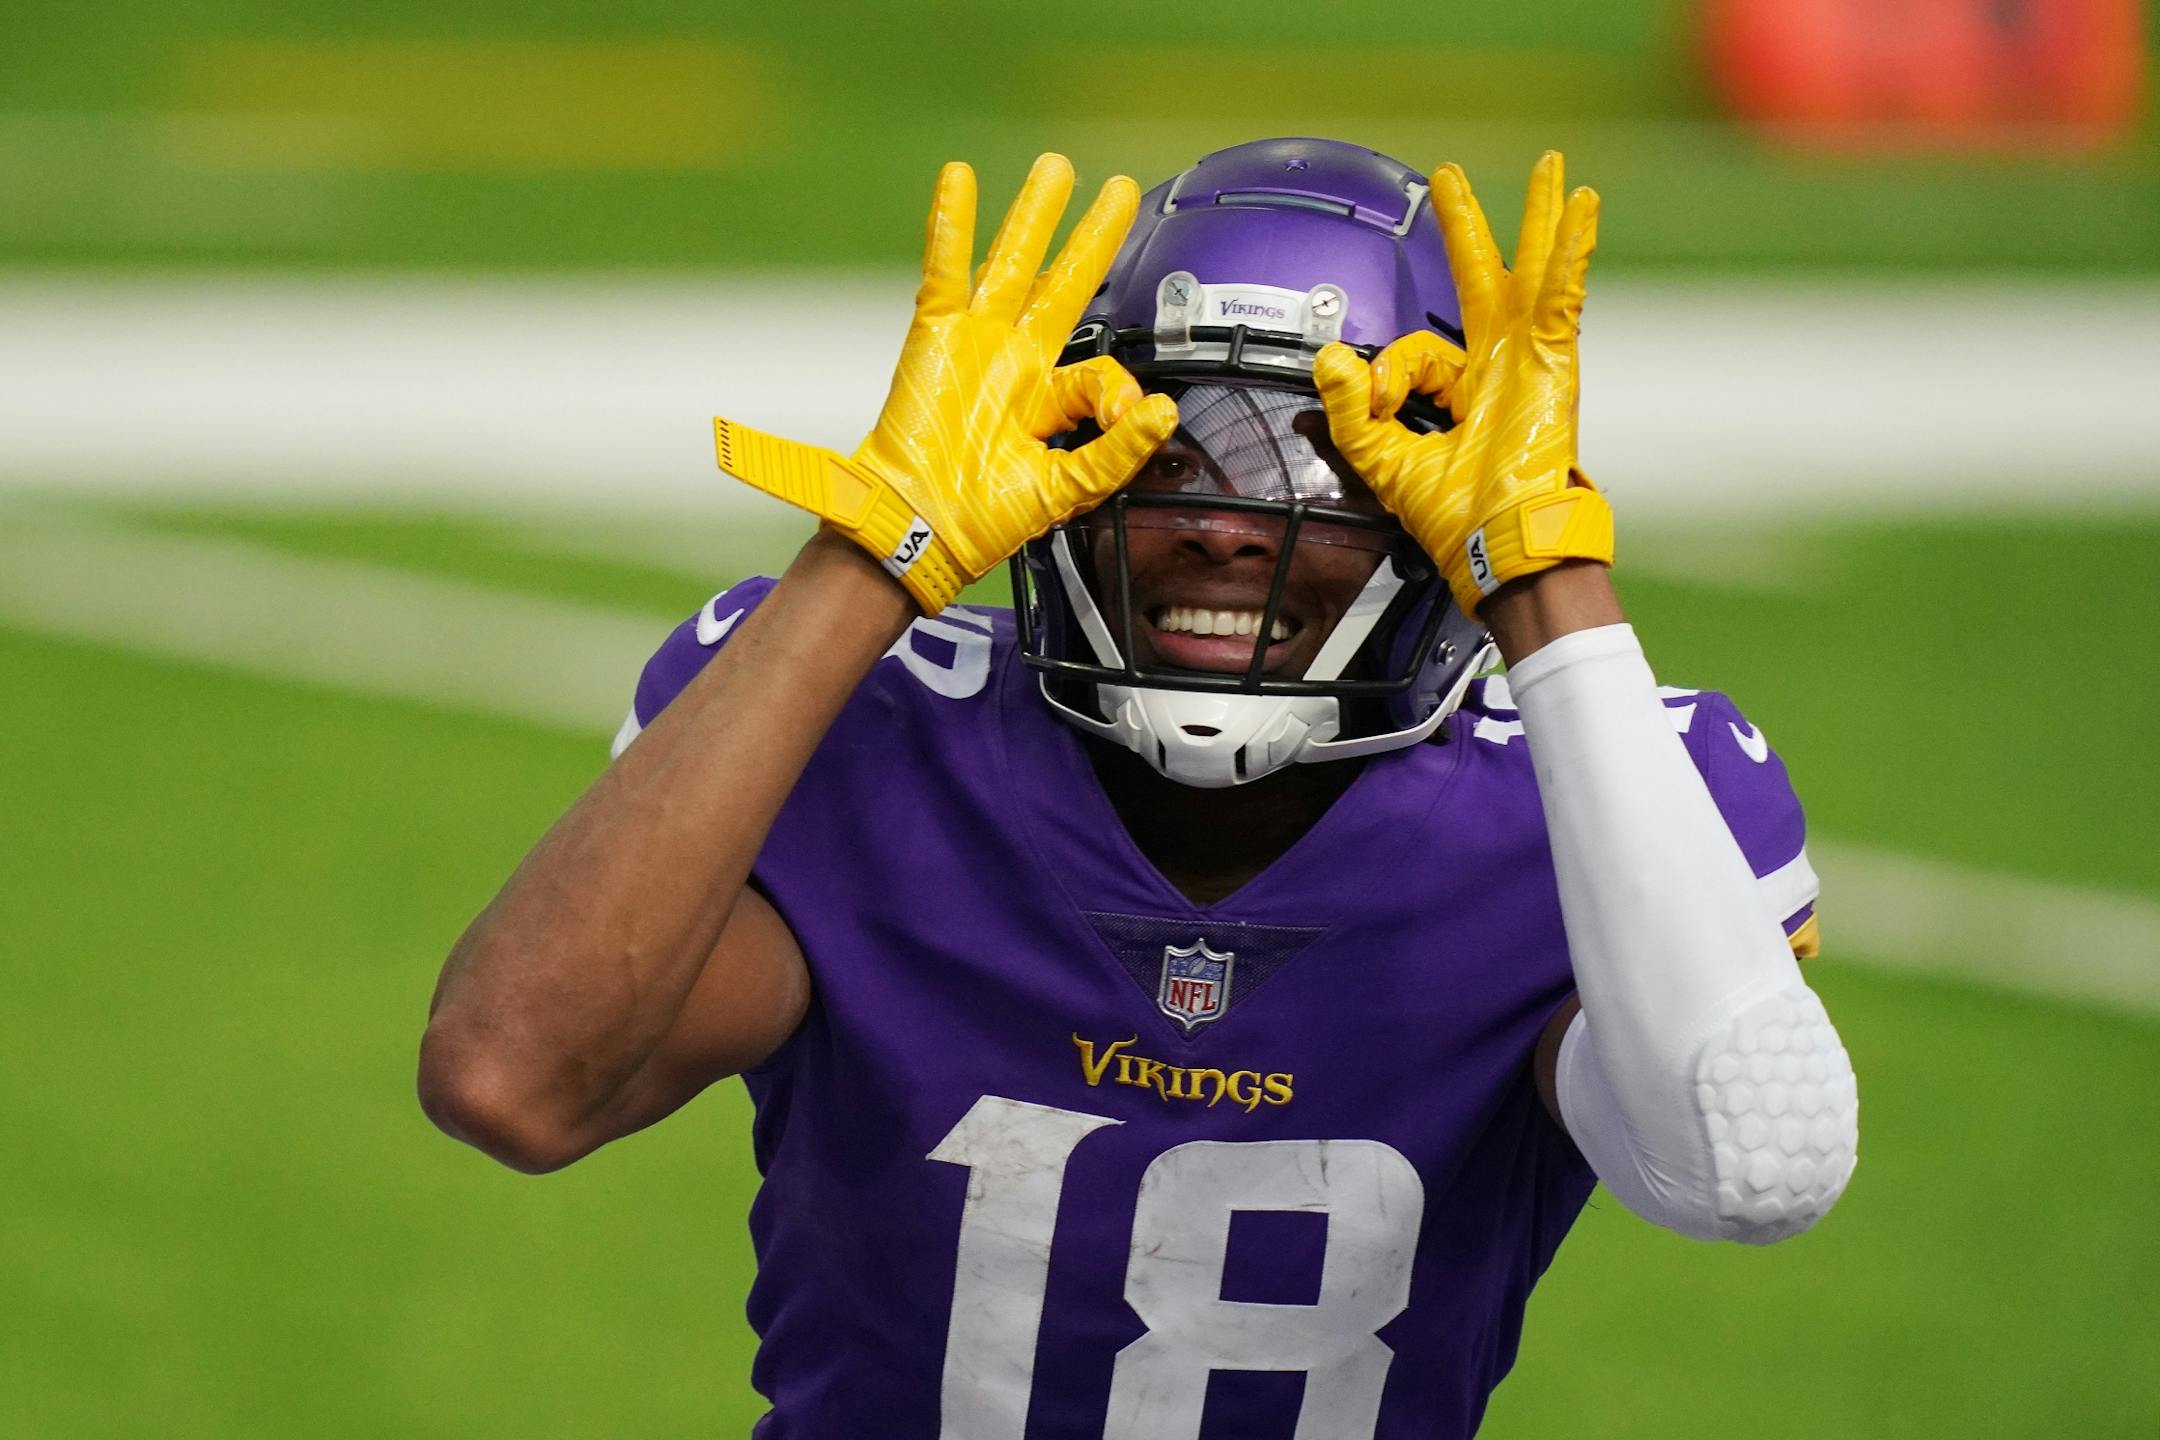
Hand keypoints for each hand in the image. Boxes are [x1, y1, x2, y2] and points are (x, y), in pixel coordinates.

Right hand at [713, 154, 1178, 613]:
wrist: (922, 528)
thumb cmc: (985, 519)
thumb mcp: (1067, 489)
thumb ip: (1117, 452)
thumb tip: (1165, 412)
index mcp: (1049, 399)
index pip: (1100, 369)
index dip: (1121, 391)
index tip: (1138, 414)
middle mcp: (1017, 362)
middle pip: (1063, 284)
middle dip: (1091, 236)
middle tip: (1119, 188)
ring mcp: (976, 343)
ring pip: (1011, 263)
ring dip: (1033, 214)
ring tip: (1054, 169)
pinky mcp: (934, 336)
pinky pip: (945, 271)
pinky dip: (951, 223)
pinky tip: (959, 179)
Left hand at [1312, 151, 1611, 619]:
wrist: (1495, 544)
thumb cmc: (1455, 518)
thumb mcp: (1383, 462)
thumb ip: (1350, 412)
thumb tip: (1327, 360)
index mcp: (1462, 391)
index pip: (1414, 352)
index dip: (1386, 371)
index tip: (1374, 398)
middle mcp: (1499, 367)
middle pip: (1483, 279)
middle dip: (1468, 226)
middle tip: (1450, 177)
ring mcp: (1532, 360)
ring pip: (1534, 274)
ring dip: (1542, 219)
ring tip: (1553, 169)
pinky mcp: (1553, 362)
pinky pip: (1561, 293)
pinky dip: (1572, 247)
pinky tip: (1581, 204)